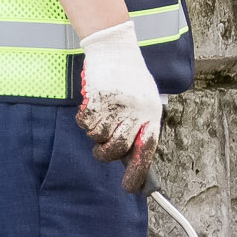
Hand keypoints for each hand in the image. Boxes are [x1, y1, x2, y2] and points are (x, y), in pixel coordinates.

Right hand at [76, 20, 162, 191]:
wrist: (114, 47)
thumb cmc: (129, 76)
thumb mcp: (144, 100)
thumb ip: (140, 126)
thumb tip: (132, 158)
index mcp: (152, 112)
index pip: (147, 149)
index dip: (138, 172)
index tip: (130, 189)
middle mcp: (137, 110)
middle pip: (118, 149)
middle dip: (105, 154)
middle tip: (100, 150)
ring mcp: (117, 104)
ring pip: (98, 137)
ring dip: (94, 133)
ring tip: (100, 117)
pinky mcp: (97, 98)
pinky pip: (85, 124)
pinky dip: (84, 120)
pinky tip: (91, 107)